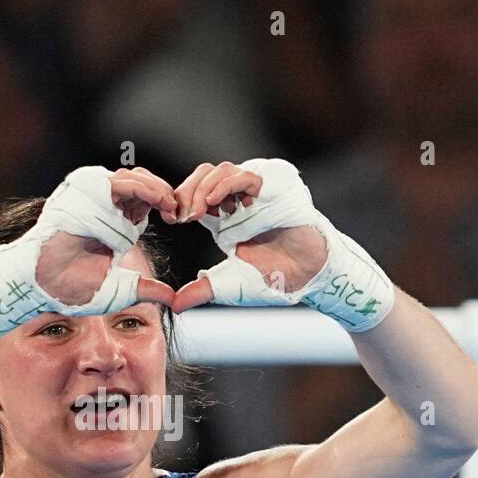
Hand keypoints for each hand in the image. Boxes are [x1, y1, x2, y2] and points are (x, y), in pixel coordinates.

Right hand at [35, 167, 176, 307]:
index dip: (165, 205)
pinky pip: (119, 182)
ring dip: (155, 189)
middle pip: (142, 183)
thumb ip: (146, 289)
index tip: (180, 218)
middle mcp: (104, 206)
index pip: (146, 201)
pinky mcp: (84, 192)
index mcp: (114, 222)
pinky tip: (156, 202)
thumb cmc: (72, 289)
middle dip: (164, 194)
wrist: (44, 284)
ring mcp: (92, 196)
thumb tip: (171, 299)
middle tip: (179, 210)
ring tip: (169, 205)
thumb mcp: (120, 290)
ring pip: (133, 178)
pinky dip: (141, 189)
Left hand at [168, 161, 326, 312]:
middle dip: (187, 192)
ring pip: (222, 170)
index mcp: (223, 215)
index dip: (180, 201)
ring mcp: (257, 188)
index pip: (194, 193)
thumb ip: (202, 290)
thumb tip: (176, 306)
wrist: (308, 275)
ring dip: (205, 188)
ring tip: (198, 211)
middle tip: (181, 215)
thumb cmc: (273, 276)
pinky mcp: (276, 184)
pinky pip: (248, 174)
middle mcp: (238, 198)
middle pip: (204, 175)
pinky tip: (218, 204)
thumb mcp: (228, 284)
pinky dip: (228, 186)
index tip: (170, 219)